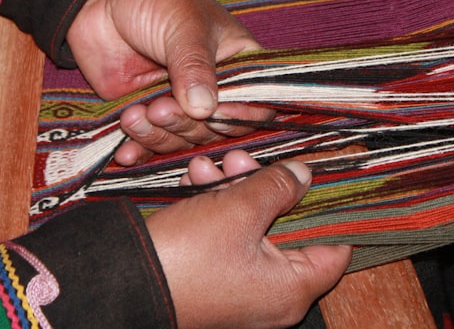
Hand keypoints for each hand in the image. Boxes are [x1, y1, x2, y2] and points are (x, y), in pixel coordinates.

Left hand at [66, 0, 272, 163]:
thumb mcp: (184, 27)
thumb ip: (195, 68)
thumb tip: (205, 110)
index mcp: (238, 62)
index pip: (255, 103)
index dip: (240, 116)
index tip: (215, 115)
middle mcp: (213, 87)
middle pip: (215, 129)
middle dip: (187, 125)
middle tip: (160, 109)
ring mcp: (179, 101)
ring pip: (182, 138)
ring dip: (159, 135)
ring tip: (134, 115)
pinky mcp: (147, 109)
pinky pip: (151, 140)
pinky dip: (140, 149)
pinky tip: (126, 152)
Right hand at [148, 153, 352, 328]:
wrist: (119, 284)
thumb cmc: (187, 255)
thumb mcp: (238, 208)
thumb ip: (278, 186)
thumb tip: (305, 174)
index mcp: (292, 288)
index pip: (334, 244)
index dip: (328, 204)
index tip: (318, 169)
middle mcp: (273, 295)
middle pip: (289, 228)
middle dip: (266, 185)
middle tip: (243, 157)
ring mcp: (242, 289)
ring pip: (254, 228)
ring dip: (234, 190)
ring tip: (208, 164)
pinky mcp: (214, 279)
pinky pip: (228, 238)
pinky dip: (216, 209)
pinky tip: (194, 181)